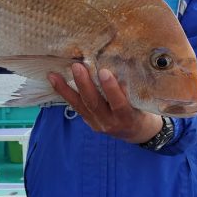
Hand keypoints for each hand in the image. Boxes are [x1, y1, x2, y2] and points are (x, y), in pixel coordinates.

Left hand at [48, 63, 162, 143]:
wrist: (137, 132)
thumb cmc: (141, 110)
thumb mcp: (141, 102)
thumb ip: (130, 89)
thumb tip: (119, 63)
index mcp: (127, 117)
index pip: (119, 103)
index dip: (111, 89)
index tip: (104, 72)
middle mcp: (110, 123)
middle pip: (94, 103)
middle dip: (84, 84)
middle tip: (77, 66)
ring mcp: (97, 124)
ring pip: (80, 106)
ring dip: (66, 89)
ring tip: (54, 75)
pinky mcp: (89, 122)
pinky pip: (76, 107)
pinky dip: (64, 93)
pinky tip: (54, 81)